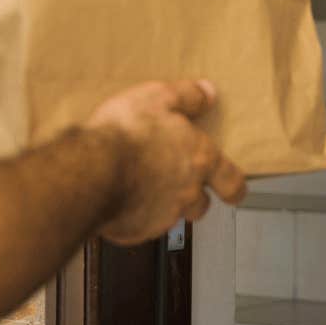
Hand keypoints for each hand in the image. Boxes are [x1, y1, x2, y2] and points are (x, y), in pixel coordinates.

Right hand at [86, 79, 247, 244]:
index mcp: (199, 160)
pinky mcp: (136, 231)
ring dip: (160, 205)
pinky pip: (139, 226)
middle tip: (174, 183)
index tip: (233, 189)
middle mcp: (188, 192)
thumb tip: (207, 93)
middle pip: (201, 204)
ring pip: (170, 216)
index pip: (231, 181)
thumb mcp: (158, 97)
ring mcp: (162, 216)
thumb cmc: (126, 134)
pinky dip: (132, 216)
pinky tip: (116, 198)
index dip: (233, 186)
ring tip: (138, 186)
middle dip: (193, 197)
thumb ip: (187, 96)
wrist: (91, 171)